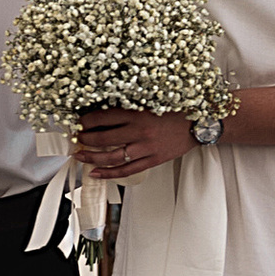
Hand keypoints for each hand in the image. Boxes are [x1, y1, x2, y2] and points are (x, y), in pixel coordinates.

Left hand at [76, 109, 193, 181]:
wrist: (199, 124)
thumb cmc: (176, 110)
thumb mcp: (151, 101)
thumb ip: (130, 107)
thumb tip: (103, 113)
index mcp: (138, 113)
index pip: (103, 117)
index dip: (86, 120)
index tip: (78, 121)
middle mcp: (140, 131)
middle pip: (104, 138)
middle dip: (85, 138)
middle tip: (75, 138)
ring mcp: (146, 148)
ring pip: (111, 156)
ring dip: (92, 157)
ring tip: (79, 155)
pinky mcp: (152, 160)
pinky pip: (127, 170)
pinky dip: (109, 173)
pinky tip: (95, 173)